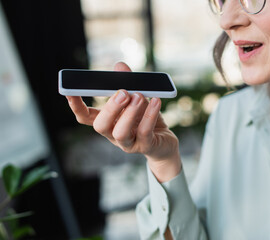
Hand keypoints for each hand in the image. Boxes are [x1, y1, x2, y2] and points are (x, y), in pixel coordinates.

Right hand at [66, 62, 180, 181]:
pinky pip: (144, 132)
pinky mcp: (145, 146)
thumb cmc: (146, 118)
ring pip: (121, 133)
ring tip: (138, 96)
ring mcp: (128, 143)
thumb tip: (119, 67)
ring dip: (129, 113)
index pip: (85, 117)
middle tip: (122, 93)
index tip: (70, 91)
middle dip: (110, 108)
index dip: (76, 105)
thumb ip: (129, 83)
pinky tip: (156, 101)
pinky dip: (150, 115)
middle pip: (100, 126)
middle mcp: (113, 134)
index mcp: (107, 121)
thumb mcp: (138, 98)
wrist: (165, 141)